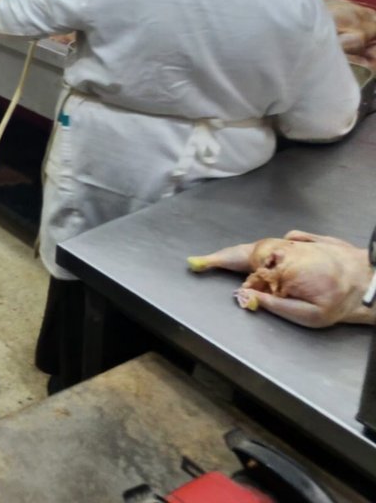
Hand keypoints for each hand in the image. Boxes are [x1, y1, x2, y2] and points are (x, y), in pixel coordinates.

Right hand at [189, 230, 375, 327]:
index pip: (242, 265)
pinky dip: (266, 246)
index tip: (197, 263)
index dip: (217, 262)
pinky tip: (261, 252)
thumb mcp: (308, 315)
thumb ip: (274, 306)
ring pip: (263, 244)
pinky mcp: (308, 240)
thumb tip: (244, 296)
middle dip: (225, 256)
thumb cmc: (340, 302)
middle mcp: (284, 250)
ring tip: (226, 259)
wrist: (371, 281)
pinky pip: (280, 240)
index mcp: (280, 268)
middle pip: (248, 250)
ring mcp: (296, 243)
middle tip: (204, 261)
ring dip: (244, 252)